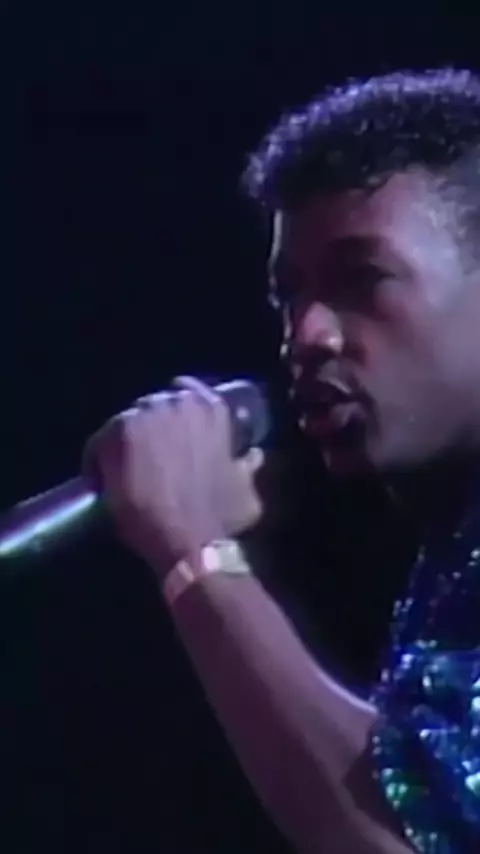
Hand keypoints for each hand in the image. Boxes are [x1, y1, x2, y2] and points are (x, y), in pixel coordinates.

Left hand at [83, 377, 264, 577]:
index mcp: (210, 408)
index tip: (175, 437)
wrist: (190, 542)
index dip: (177, 417)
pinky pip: (98, 444)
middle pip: (152, 407)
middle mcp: (174, 402)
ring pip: (125, 423)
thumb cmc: (222, 515)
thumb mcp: (245, 485)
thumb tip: (254, 454)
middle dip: (151, 429)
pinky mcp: (112, 437)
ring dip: (126, 444)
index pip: (186, 391)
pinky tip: (103, 483)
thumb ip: (248, 464)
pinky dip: (98, 462)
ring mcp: (141, 416)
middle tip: (152, 458)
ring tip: (127, 472)